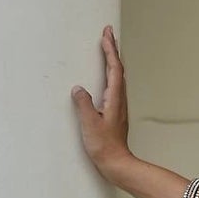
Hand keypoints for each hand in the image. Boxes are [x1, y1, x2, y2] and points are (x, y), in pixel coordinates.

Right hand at [71, 26, 130, 182]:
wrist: (117, 163)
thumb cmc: (105, 147)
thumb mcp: (90, 124)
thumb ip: (83, 105)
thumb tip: (78, 89)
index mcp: (115, 99)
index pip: (114, 68)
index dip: (110, 50)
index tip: (107, 34)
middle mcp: (120, 100)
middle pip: (118, 69)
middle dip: (113, 50)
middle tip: (108, 34)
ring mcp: (119, 106)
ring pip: (118, 77)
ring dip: (113, 61)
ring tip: (108, 49)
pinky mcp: (116, 112)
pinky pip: (115, 86)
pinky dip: (111, 74)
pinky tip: (107, 77)